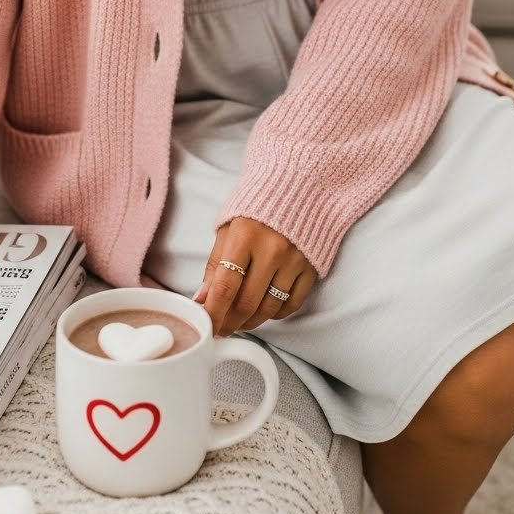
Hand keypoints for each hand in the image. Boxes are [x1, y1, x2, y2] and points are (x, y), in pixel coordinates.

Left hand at [194, 216, 317, 336]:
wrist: (299, 185)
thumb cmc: (256, 207)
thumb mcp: (229, 228)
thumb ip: (215, 265)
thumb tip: (202, 299)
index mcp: (244, 236)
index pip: (225, 287)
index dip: (214, 314)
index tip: (207, 327)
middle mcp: (272, 249)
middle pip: (247, 303)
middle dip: (231, 323)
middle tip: (222, 328)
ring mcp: (294, 260)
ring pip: (270, 308)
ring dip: (252, 321)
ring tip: (241, 320)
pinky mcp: (312, 267)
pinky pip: (292, 304)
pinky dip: (276, 313)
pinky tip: (265, 309)